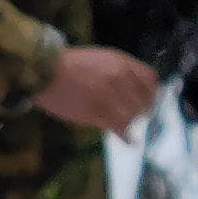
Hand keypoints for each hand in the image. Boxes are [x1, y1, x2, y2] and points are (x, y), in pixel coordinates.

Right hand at [30, 46, 161, 134]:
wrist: (46, 72)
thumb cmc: (71, 63)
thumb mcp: (102, 58)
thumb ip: (122, 70)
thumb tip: (136, 87)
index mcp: (122, 63)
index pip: (151, 81)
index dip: (151, 91)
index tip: (146, 98)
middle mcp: (121, 80)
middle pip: (145, 101)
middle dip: (142, 109)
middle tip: (136, 114)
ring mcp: (110, 97)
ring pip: (133, 116)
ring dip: (132, 121)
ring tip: (126, 123)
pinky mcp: (98, 114)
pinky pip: (120, 128)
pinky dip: (127, 136)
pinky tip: (129, 140)